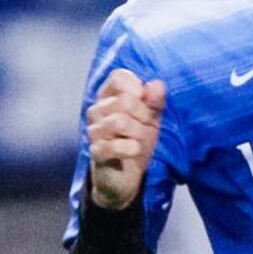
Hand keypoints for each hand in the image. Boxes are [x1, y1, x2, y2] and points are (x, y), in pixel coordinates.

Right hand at [87, 69, 164, 207]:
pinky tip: (134, 151)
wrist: (125, 176)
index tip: (145, 101)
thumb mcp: (151, 120)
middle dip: (144, 116)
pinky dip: (131, 149)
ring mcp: (94, 132)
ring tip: (140, 141)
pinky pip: (114, 146)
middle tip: (147, 128)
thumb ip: (155, 101)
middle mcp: (97, 111)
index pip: (119, 77)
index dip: (137, 87)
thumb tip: (158, 84)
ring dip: (140, 134)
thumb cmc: (136, 142)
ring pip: (119, 122)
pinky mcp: (96, 152)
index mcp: (109, 97)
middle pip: (125, 101)